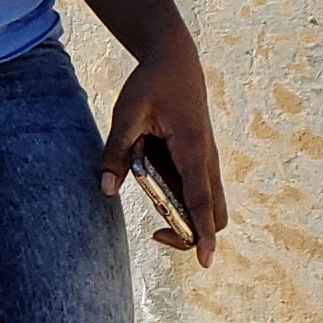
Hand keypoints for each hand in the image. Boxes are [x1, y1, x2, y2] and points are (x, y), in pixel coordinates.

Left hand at [99, 35, 228, 266]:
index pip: (201, 201)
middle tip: (155, 230)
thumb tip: (107, 188)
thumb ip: (116, 150)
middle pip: (215, 214)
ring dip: (187, 216)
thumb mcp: (126, 113)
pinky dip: (183, 200)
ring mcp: (207, 161)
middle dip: (193, 234)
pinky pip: (200, 191)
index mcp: (192, 149)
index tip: (205, 262)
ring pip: (210, 205)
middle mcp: (206, 160)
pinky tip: (153, 175)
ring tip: (151, 200)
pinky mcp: (201, 159)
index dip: (203, 234)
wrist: (177, 60)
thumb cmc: (152, 84)